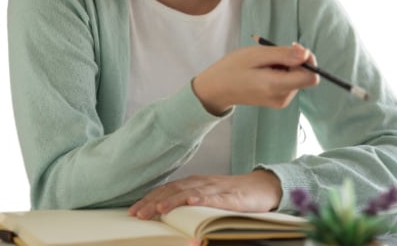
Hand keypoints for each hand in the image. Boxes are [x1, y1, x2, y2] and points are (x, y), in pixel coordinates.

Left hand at [129, 170, 282, 219]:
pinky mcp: (232, 197)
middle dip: (154, 201)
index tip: (133, 211)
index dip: (150, 199)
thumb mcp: (208, 197)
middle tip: (137, 214)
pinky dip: (202, 198)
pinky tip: (192, 202)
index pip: (167, 189)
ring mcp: (217, 189)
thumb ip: (190, 202)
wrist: (264, 187)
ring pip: (191, 192)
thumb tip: (165, 214)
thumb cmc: (234, 195)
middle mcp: (203, 183)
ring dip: (173, 200)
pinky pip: (216, 197)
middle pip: (174, 190)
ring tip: (158, 209)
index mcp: (195, 183)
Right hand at [192, 43, 318, 113]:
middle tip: (272, 53)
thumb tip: (307, 54)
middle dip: (294, 61)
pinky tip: (265, 70)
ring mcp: (281, 101)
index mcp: (277, 87)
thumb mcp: (257, 55)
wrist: (216, 89)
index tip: (293, 49)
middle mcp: (283, 98)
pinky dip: (282, 72)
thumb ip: (283, 55)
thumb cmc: (233, 68)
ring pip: (298, 77)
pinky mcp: (278, 100)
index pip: (311, 77)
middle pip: (305, 76)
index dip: (308, 60)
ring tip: (264, 63)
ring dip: (286, 65)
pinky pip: (290, 82)